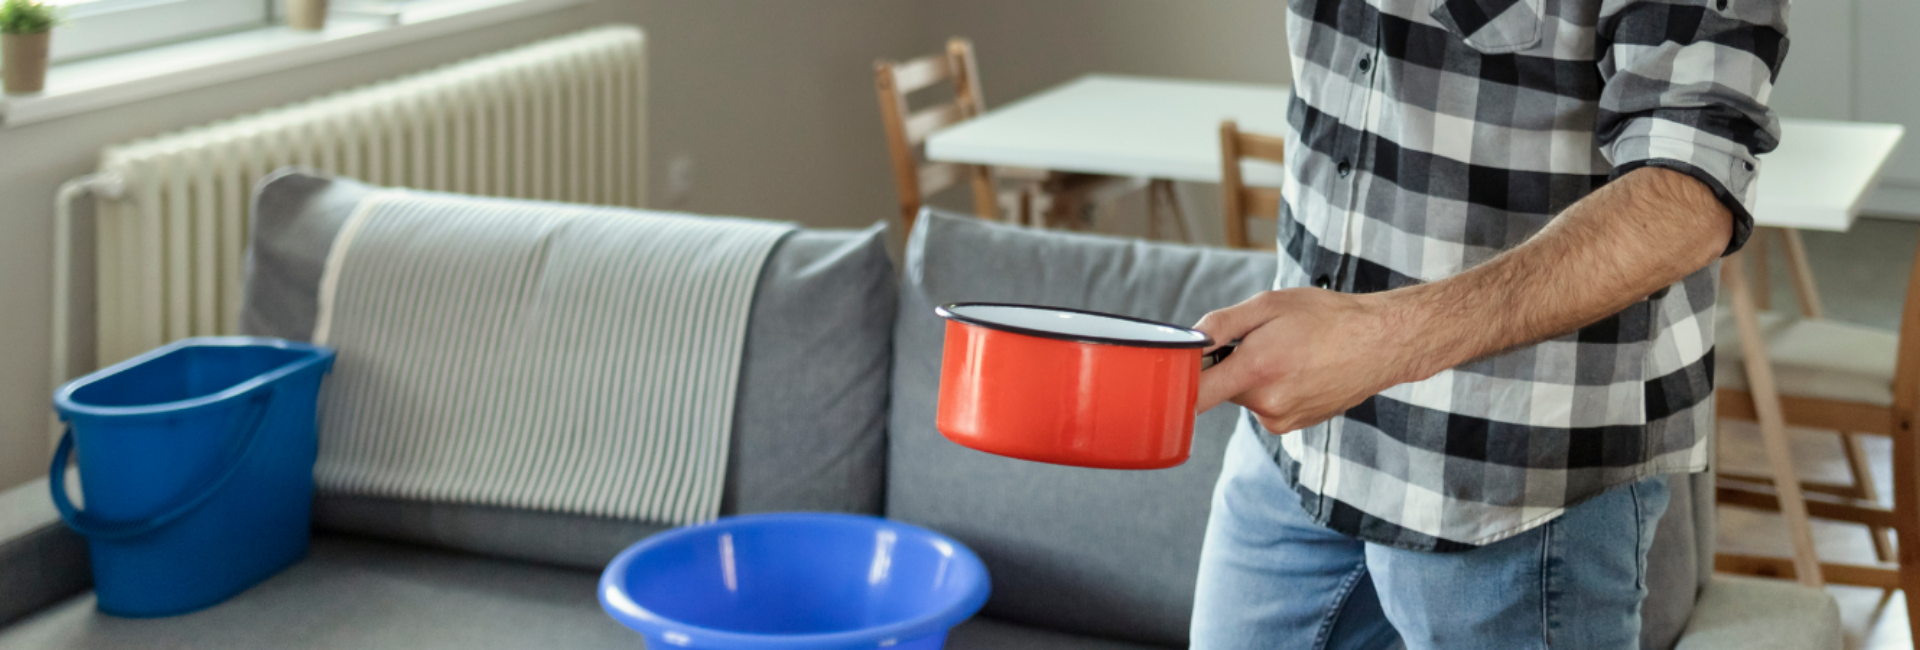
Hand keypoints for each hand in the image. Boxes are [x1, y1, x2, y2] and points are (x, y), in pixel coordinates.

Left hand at [1193, 289, 1414, 433]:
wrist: (1380, 343)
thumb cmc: (1326, 317)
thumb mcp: (1269, 305)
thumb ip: (1222, 324)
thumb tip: (1190, 341)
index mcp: (1256, 370)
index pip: (1197, 394)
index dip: (1182, 380)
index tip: (1178, 368)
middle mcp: (1267, 404)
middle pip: (1223, 389)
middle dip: (1231, 365)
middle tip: (1262, 341)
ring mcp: (1282, 420)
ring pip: (1247, 397)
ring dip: (1255, 377)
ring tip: (1290, 354)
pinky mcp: (1295, 426)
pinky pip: (1267, 405)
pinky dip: (1274, 388)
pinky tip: (1301, 370)